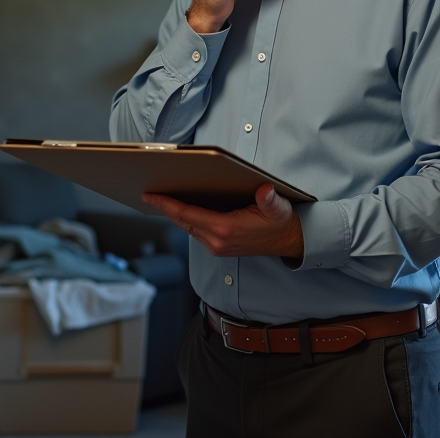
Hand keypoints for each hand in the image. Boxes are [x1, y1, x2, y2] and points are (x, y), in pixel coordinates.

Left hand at [143, 184, 303, 258]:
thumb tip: (264, 190)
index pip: (187, 215)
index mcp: (226, 229)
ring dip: (174, 215)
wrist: (289, 241)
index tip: (151, 196)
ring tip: (161, 200)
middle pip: (182, 222)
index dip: (167, 204)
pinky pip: (195, 232)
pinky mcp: (219, 248)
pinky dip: (185, 220)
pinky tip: (181, 210)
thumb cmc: (281, 221)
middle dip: (164, 208)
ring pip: (187, 228)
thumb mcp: (278, 207)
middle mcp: (217, 241)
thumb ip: (269, 199)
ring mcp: (217, 246)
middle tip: (149, 194)